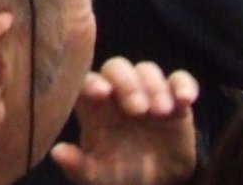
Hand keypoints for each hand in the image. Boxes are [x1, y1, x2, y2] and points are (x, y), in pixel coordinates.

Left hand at [51, 58, 197, 184]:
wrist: (156, 183)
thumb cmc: (119, 173)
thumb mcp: (98, 176)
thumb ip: (78, 165)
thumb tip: (57, 153)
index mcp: (94, 106)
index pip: (87, 82)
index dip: (92, 83)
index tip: (100, 94)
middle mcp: (118, 93)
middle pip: (117, 68)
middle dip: (127, 84)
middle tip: (137, 109)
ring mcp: (147, 92)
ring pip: (147, 70)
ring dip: (154, 86)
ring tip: (160, 112)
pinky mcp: (174, 100)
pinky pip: (179, 80)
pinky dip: (184, 85)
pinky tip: (185, 100)